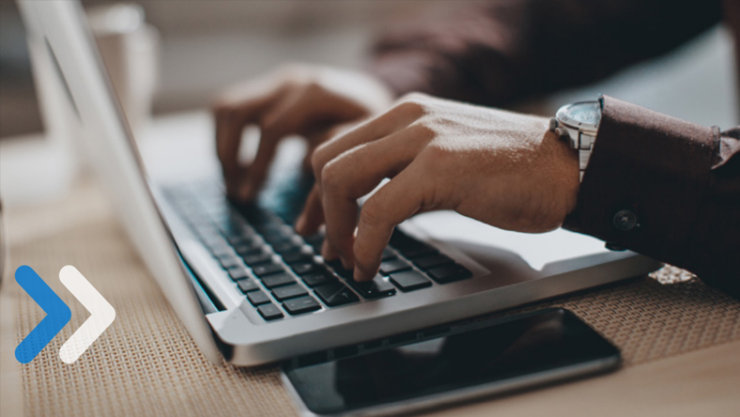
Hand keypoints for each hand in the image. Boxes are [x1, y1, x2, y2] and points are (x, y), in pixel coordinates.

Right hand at [212, 64, 392, 199]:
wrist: (376, 98)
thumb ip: (335, 179)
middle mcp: (292, 81)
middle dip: (231, 156)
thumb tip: (304, 226)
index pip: (272, 129)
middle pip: (237, 112)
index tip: (249, 198)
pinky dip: (225, 136)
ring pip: (226, 107)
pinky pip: (229, 107)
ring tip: (234, 184)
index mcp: (316, 93)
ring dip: (223, 146)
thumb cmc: (375, 130)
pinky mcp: (268, 88)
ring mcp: (277, 81)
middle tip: (236, 194)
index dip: (259, 167)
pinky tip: (240, 167)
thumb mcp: (366, 152)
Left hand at [296, 93, 578, 280]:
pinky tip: (369, 265)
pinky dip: (364, 244)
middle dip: (318, 211)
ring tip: (347, 260)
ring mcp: (422, 139)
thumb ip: (407, 166)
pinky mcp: (439, 168)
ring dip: (336, 229)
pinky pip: (377, 210)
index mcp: (407, 113)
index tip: (313, 225)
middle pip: (327, 160)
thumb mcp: (447, 155)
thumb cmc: (514, 170)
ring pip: (341, 179)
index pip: (337, 146)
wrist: (568, 166)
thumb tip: (369, 204)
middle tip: (327, 248)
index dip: (316, 192)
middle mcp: (407, 117)